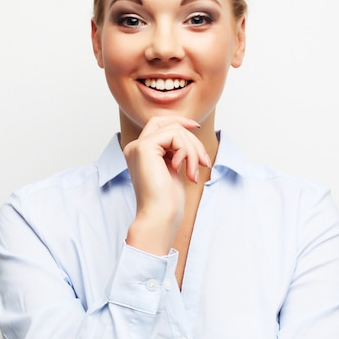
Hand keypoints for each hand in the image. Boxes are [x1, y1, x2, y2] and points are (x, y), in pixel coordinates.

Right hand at [123, 116, 210, 254]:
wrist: (159, 216)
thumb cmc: (167, 200)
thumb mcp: (172, 168)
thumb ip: (174, 150)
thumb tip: (189, 130)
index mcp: (139, 152)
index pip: (159, 124)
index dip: (179, 121)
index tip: (197, 127)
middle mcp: (134, 147)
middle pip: (166, 123)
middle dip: (190, 137)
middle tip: (203, 161)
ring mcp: (137, 146)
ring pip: (174, 130)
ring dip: (193, 150)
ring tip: (195, 171)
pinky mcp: (144, 148)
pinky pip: (174, 136)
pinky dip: (187, 152)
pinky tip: (186, 170)